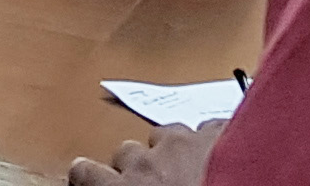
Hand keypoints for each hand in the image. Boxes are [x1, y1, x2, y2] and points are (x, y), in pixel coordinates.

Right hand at [70, 121, 222, 183]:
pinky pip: (206, 129)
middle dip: (139, 165)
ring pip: (164, 135)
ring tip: (192, 168)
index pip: (84, 173)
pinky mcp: (217, 134)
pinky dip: (210, 141)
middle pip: (126, 152)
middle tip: (159, 184)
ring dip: (172, 150)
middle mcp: (146, 162)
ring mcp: (183, 144)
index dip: (88, 177)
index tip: (94, 182)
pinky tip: (225, 157)